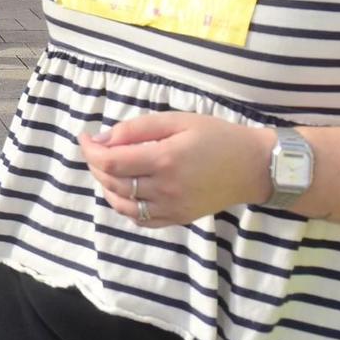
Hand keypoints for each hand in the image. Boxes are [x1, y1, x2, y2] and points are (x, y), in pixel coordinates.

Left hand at [79, 112, 271, 226]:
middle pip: (112, 182)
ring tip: (109, 167)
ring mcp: (172, 208)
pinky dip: (124, 205)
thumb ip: (138, 128)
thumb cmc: (216, 137)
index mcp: (165, 160)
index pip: (111, 162)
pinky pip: (140, 219)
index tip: (86, 137)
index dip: (90, 150)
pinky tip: (125, 189)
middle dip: (96, 164)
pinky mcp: (178, 219)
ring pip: (122, 204)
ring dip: (106, 185)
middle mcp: (166, 188)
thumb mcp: (178, 120)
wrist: (253, 167)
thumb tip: (103, 139)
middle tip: (97, 148)